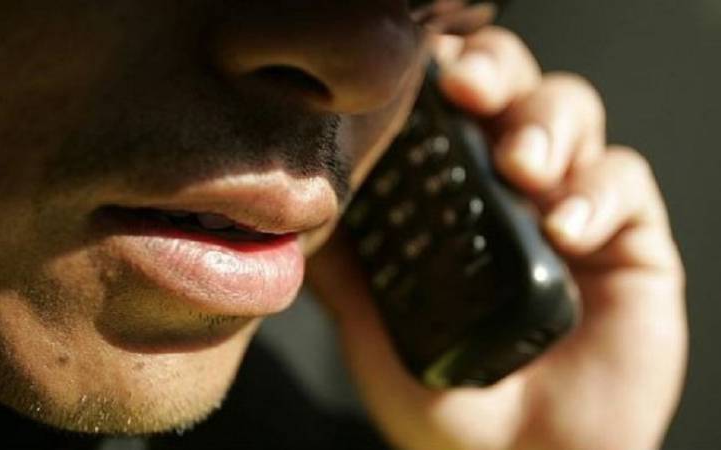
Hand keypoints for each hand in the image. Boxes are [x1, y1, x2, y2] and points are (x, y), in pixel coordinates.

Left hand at [306, 27, 686, 449]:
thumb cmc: (441, 401)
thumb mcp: (370, 326)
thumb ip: (342, 264)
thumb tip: (300, 211)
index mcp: (452, 197)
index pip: (448, 110)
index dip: (437, 78)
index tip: (417, 78)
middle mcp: (510, 188)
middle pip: (512, 88)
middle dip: (494, 74)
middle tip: (470, 92)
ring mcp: (569, 206)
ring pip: (572, 114)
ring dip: (545, 125)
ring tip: (521, 168)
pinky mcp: (628, 239)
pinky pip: (625, 182)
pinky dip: (596, 192)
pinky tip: (565, 229)